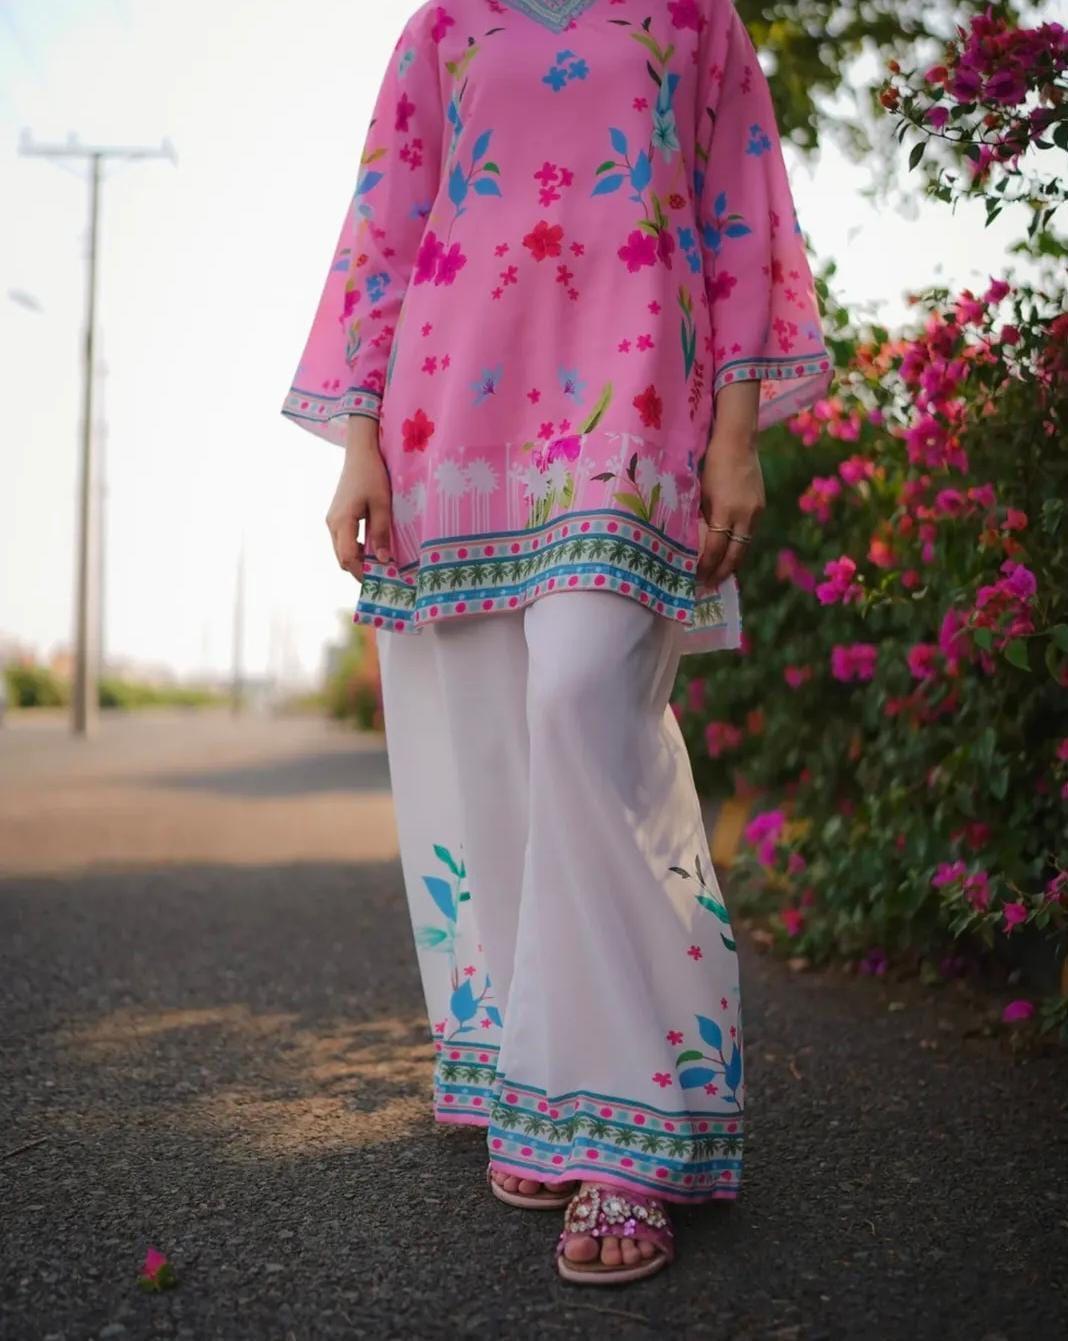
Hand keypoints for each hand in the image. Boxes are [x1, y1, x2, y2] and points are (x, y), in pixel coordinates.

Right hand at [326, 416, 392, 580]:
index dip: (362, 573)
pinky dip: (355, 549)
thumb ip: (381, 532)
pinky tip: (371, 548)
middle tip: (382, 577)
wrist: (360, 452)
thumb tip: (382, 559)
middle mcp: (332, 524)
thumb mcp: (382, 504)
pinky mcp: (336, 516)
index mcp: (342, 522)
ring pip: (341, 550)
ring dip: (357, 560)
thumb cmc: (372, 475)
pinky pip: (343, 540)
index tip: (379, 580)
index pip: (347, 558)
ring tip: (379, 565)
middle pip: (342, 558)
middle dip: (359, 570)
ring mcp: (332, 520)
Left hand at [696, 428, 764, 589]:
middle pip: (735, 554)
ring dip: (733, 562)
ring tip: (720, 574)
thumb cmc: (712, 464)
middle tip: (709, 585)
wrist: (738, 442)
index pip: (716, 549)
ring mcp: (756, 512)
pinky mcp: (761, 507)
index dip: (707, 566)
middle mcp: (745, 515)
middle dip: (722, 573)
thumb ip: (701, 519)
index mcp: (726, 511)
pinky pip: (749, 534)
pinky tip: (730, 552)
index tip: (697, 578)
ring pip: (744, 546)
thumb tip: (695, 544)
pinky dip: (739, 546)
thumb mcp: (700, 493)